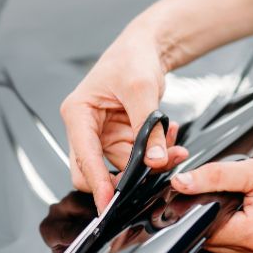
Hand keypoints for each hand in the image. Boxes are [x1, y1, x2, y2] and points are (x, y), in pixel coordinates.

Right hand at [61, 27, 187, 211]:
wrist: (147, 48)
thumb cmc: (132, 58)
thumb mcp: (141, 89)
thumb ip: (148, 128)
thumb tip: (155, 161)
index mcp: (78, 113)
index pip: (83, 157)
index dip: (97, 182)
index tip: (108, 203)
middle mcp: (86, 128)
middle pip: (94, 171)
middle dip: (126, 177)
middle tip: (154, 175)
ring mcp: (104, 136)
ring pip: (122, 168)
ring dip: (150, 163)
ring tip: (174, 146)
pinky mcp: (120, 138)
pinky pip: (136, 158)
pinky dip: (155, 152)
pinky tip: (169, 136)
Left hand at [170, 158, 252, 252]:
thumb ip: (216, 176)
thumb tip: (184, 183)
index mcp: (252, 236)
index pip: (200, 230)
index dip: (195, 211)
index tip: (201, 195)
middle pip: (210, 239)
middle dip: (213, 216)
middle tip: (231, 195)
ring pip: (224, 245)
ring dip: (226, 224)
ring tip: (247, 203)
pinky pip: (241, 248)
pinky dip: (241, 231)